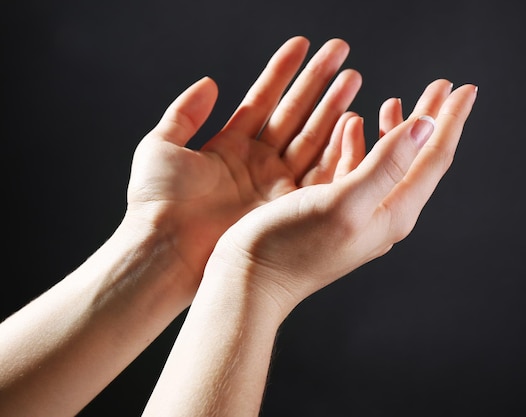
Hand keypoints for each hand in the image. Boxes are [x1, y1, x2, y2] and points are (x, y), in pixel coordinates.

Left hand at [125, 37, 361, 291]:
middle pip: (294, 114)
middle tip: (341, 51)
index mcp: (230, 146)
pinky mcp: (288, 204)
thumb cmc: (157, 204)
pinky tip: (351, 121)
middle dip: (318, 82)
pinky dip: (335, 147)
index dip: (282, 70)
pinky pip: (318, 171)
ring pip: (311, 137)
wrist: (166, 252)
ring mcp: (275, 184)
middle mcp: (257, 163)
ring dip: (333, 107)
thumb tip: (209, 82)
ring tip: (353, 76)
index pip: (262, 98)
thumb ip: (185, 112)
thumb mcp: (161, 147)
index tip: (303, 44)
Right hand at [209, 80, 477, 314]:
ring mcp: (357, 212)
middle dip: (431, 118)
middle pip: (417, 157)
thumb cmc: (291, 247)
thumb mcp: (343, 202)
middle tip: (442, 85)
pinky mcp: (332, 209)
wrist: (251, 281)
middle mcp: (381, 212)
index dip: (451, 120)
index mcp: (392, 211)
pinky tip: (352, 127)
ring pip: (386, 161)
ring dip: (395, 128)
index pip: (434, 159)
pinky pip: (356, 169)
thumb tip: (426, 127)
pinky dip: (358, 143)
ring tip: (397, 99)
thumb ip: (386, 164)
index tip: (466, 88)